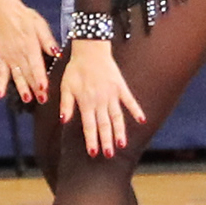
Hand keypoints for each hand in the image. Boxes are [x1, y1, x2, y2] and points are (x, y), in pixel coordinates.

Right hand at [0, 0, 54, 102]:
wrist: (4, 10)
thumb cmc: (25, 16)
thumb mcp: (40, 24)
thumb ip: (47, 39)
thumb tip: (56, 53)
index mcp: (30, 45)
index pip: (36, 64)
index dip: (40, 77)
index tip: (44, 89)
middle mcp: (19, 53)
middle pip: (28, 73)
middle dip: (35, 87)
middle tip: (41, 100)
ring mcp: (9, 56)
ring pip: (16, 75)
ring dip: (21, 88)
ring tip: (26, 99)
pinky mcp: (2, 57)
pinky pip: (1, 72)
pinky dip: (0, 83)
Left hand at [61, 38, 145, 157]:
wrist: (90, 50)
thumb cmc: (75, 69)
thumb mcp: (65, 86)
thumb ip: (66, 104)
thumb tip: (63, 121)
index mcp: (86, 102)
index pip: (89, 125)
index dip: (91, 139)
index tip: (93, 152)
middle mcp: (100, 101)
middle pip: (104, 124)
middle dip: (106, 140)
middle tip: (108, 154)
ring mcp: (112, 95)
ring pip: (117, 117)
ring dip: (119, 131)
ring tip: (122, 145)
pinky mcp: (121, 87)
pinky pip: (130, 101)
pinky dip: (136, 110)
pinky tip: (142, 120)